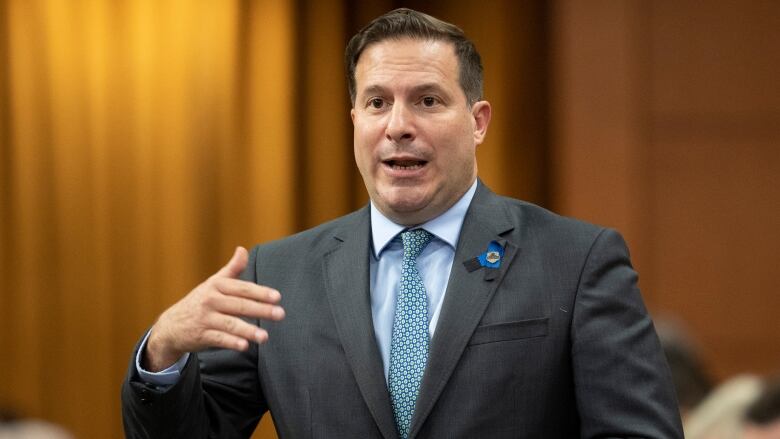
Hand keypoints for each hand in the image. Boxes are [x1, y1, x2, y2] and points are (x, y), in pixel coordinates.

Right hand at [143, 246, 284, 371]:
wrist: (171, 325)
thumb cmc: (200, 302)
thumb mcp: (213, 283)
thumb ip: (232, 269)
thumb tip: (243, 249)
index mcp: (216, 285)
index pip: (242, 288)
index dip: (260, 292)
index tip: (277, 297)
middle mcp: (210, 300)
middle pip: (239, 305)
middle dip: (261, 310)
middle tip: (280, 314)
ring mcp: (205, 318)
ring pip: (230, 324)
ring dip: (248, 330)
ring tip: (265, 337)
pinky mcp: (201, 336)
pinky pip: (219, 339)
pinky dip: (231, 343)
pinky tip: (245, 346)